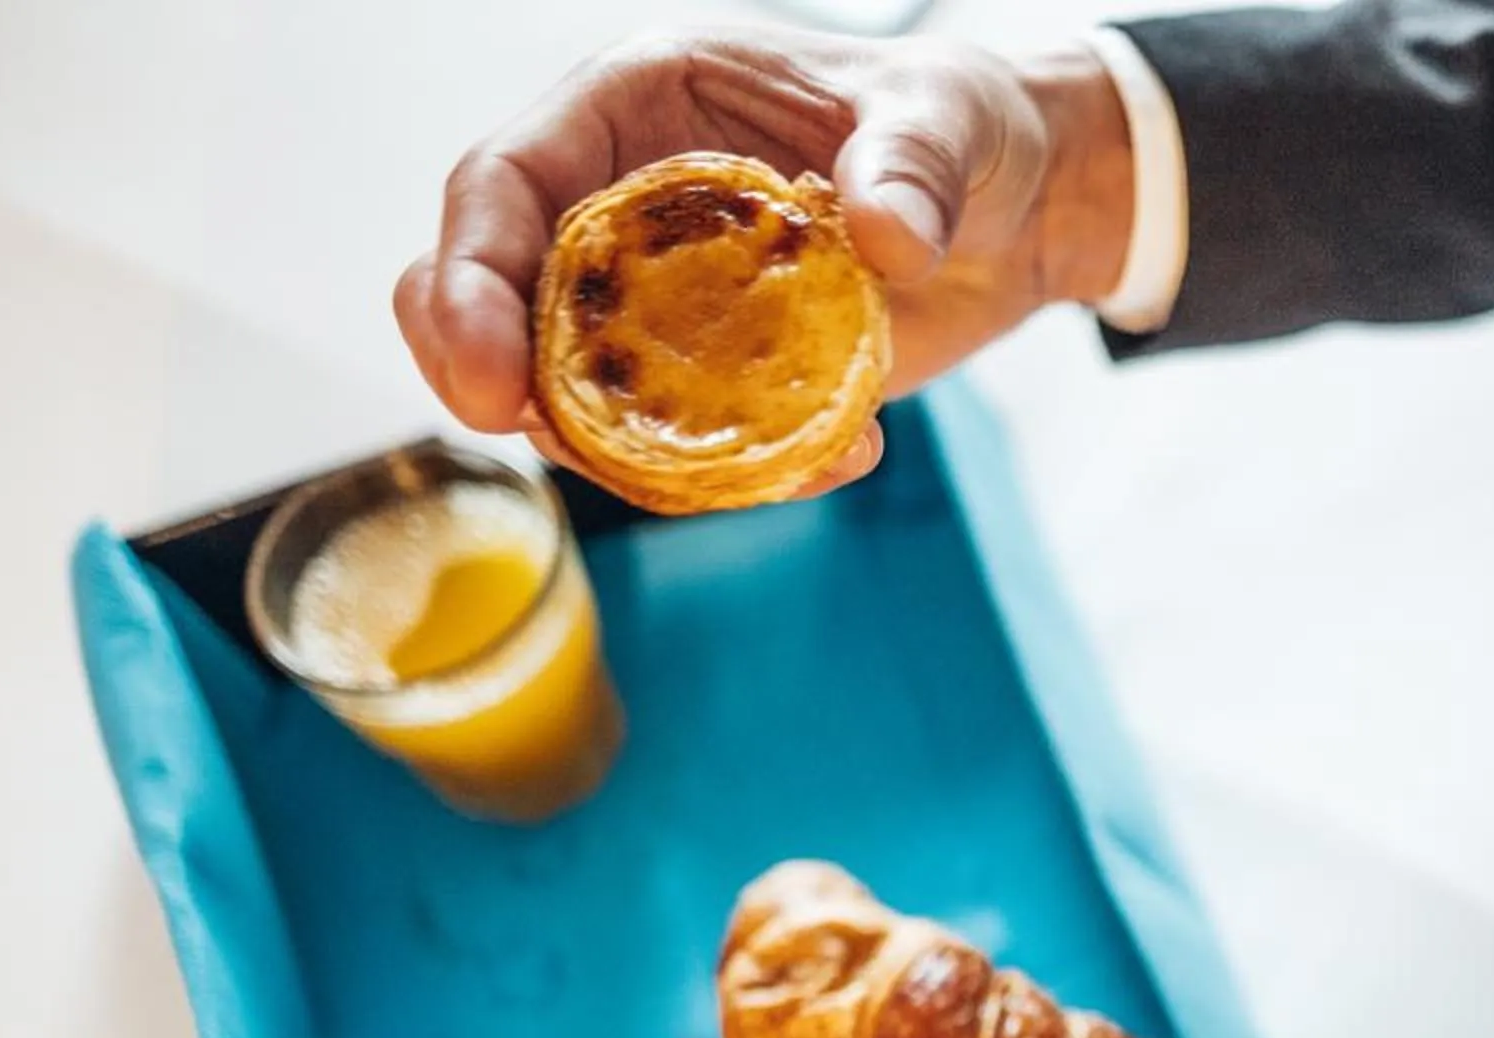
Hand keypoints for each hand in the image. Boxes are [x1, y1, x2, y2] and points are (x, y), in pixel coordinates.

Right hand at [394, 29, 1137, 496]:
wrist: (1022, 206)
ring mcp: (664, 297)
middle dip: (493, 374)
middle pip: (498, 294)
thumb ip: (912, 161)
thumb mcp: (947, 116)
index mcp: (638, 106)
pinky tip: (839, 458)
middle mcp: (626, 204)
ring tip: (756, 466)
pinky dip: (735, 475)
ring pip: (579, 388)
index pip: (507, 184)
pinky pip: (684, 441)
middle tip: (527, 439)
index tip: (488, 380)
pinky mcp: (719, 373)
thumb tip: (883, 234)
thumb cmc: (962, 124)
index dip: (471, 279)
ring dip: (632, 449)